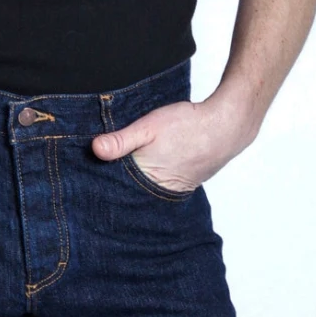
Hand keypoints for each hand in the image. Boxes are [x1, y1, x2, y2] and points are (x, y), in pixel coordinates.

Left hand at [90, 92, 257, 191]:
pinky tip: (147, 169)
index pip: (116, 188)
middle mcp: (160, 190)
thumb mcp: (149, 127)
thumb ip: (121, 140)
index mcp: (147, 179)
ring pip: (144, 190)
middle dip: (116, 184)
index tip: (88, 177)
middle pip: (129, 192)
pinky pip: (159, 186)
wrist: (227, 126)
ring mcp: (173, 190)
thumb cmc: (188, 124)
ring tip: (122, 172)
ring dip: (134, 183)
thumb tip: (95, 149)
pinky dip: (150, 180)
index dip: (102, 182)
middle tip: (99, 177)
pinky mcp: (182, 184)